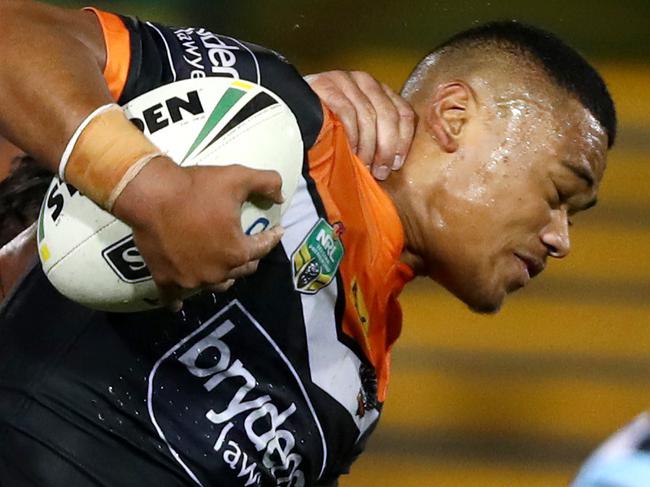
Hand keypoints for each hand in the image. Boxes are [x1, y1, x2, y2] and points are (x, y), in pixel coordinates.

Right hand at [113, 157, 283, 309]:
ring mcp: (190, 280)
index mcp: (237, 252)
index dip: (272, 237)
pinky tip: (180, 304)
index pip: (263, 247)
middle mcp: (217, 272)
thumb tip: (281, 196)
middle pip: (242, 270)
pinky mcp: (165, 280)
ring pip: (215, 285)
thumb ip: (267, 183)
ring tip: (223, 267)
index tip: (277, 230)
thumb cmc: (196, 187)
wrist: (150, 193)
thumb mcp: (238, 177)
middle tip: (249, 247)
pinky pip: (174, 298)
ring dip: (222, 276)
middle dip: (249, 258)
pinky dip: (178, 301)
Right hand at [305, 70, 415, 179]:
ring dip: (367, 146)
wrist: (290, 110)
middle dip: (386, 148)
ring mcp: (344, 80)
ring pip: (367, 116)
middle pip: (387, 116)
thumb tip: (392, 162)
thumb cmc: (326, 125)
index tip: (397, 163)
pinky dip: (350, 135)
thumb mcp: (358, 128)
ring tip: (363, 164)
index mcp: (378, 90)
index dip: (403, 141)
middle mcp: (365, 81)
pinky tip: (348, 150)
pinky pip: (346, 112)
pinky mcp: (326, 85)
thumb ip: (376, 134)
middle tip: (380, 170)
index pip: (403, 112)